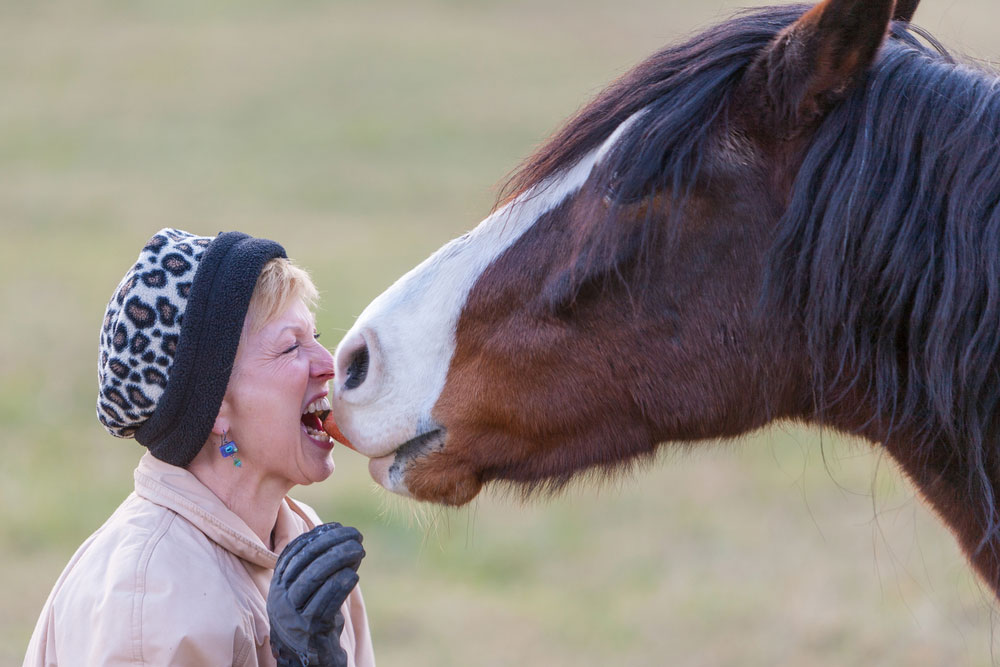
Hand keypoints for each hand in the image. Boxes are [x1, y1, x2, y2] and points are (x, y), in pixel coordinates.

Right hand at [268, 522, 364, 666]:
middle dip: (331, 543)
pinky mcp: (308, 629)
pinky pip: (325, 602)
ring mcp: (291, 615)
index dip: (316, 536)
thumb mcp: (312, 592)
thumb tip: (346, 540)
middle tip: (355, 535)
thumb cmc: (314, 620)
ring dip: (339, 559)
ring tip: (359, 549)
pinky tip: (354, 575)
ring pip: (314, 578)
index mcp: (278, 585)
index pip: (294, 551)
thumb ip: (323, 568)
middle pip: (305, 561)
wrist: (309, 661)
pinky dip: (340, 585)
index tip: (338, 526)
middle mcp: (280, 598)